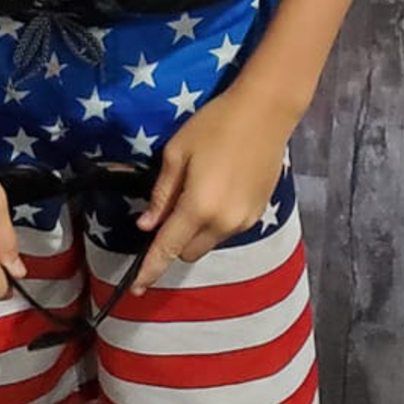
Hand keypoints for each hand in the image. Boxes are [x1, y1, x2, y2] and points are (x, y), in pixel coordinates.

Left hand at [131, 89, 292, 295]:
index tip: (137, 290)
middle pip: (188, 252)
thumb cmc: (215, 126)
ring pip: (208, 243)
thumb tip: (147, 225)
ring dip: (195, 232)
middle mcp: (223, 223)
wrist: (266, 113)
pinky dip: (214, 222)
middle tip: (168, 210)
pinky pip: (226, 230)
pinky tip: (217, 189)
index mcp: (198, 208)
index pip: (167, 249)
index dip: (150, 270)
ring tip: (196, 192)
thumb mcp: (177, 153)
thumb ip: (162, 194)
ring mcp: (244, 221)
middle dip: (173, 242)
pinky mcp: (258, 214)